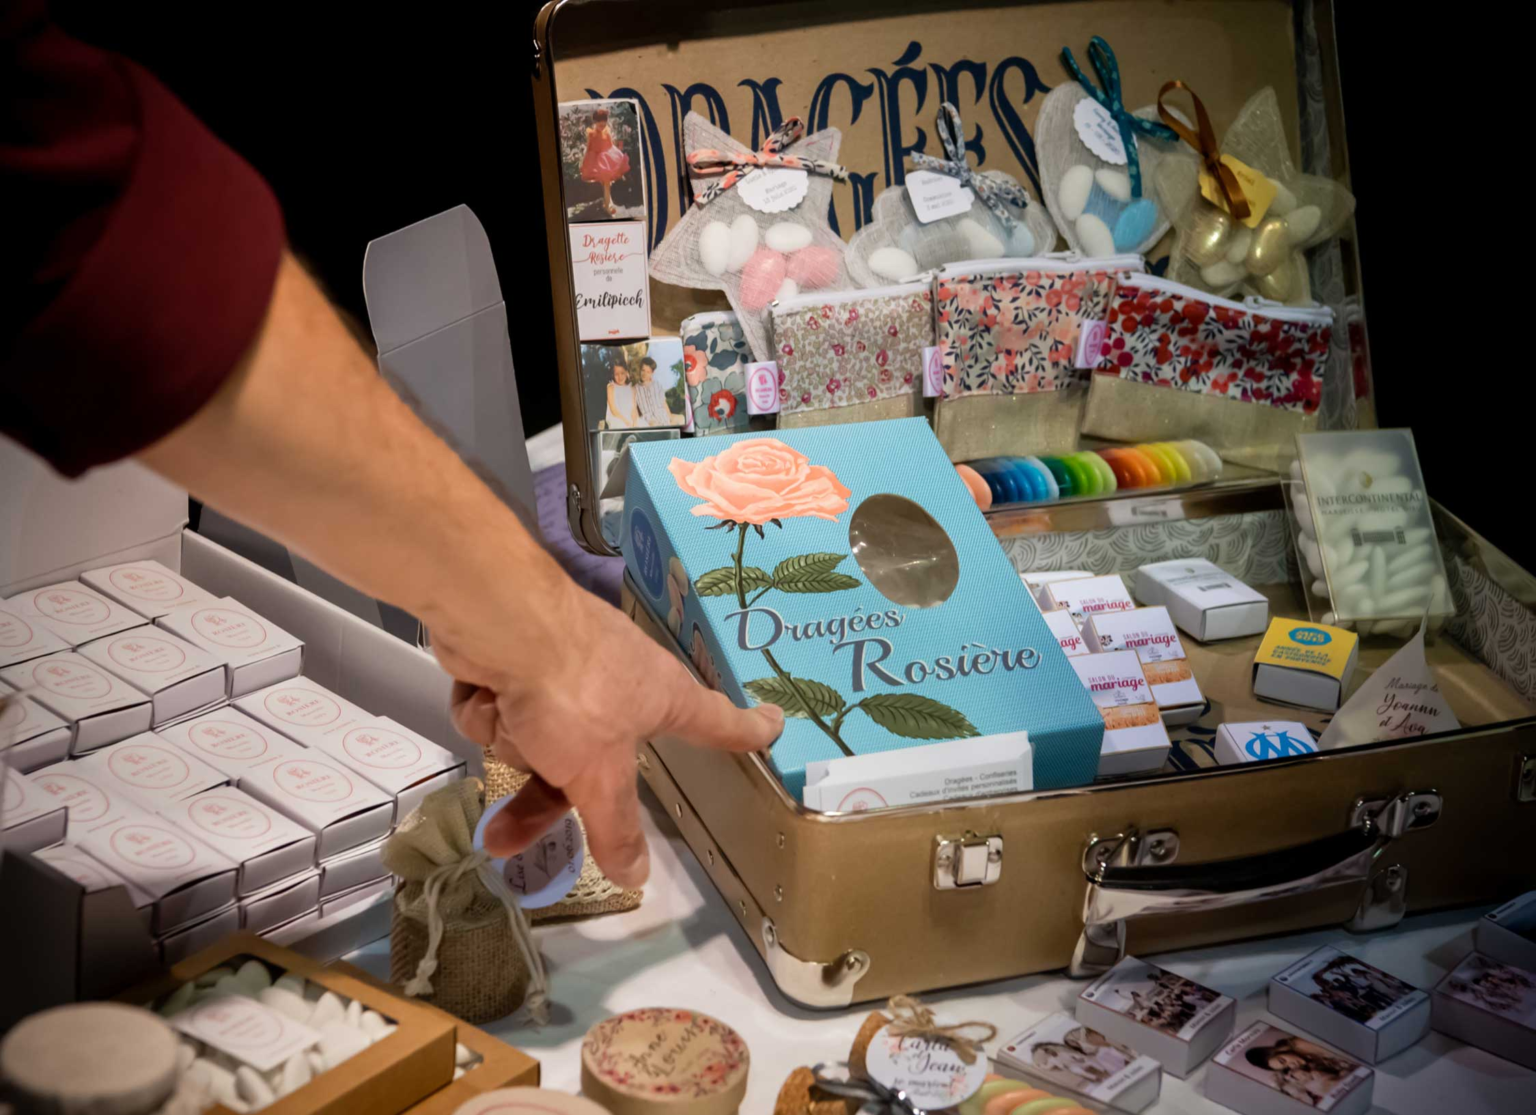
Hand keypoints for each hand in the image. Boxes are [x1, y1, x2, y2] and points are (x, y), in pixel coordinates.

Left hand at [433, 581, 782, 887]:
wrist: (501, 620)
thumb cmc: (573, 693)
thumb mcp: (597, 774)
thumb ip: (615, 827)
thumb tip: (638, 880)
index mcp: (663, 699)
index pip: (719, 723)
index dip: (746, 731)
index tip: (773, 724)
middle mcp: (624, 681)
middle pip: (596, 758)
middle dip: (545, 789)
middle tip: (505, 837)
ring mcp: (573, 666)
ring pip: (543, 735)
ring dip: (512, 741)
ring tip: (502, 721)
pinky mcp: (522, 656)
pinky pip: (508, 707)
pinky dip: (490, 707)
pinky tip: (485, 692)